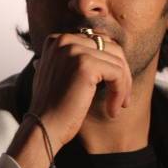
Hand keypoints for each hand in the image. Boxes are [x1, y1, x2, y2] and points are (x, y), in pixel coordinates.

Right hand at [28, 32, 132, 150]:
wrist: (43, 127)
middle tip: (124, 99)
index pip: (102, 43)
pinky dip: (120, 93)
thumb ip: (78, 58)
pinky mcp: (86, 65)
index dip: (114, 66)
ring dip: (124, 87)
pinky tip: (113, 110)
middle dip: (124, 75)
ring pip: (118, 63)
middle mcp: (65, 40)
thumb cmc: (55, 106)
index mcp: (59, 39)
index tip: (116, 89)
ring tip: (119, 106)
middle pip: (113, 50)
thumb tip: (107, 47)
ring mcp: (74, 50)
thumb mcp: (63, 73)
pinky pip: (118, 74)